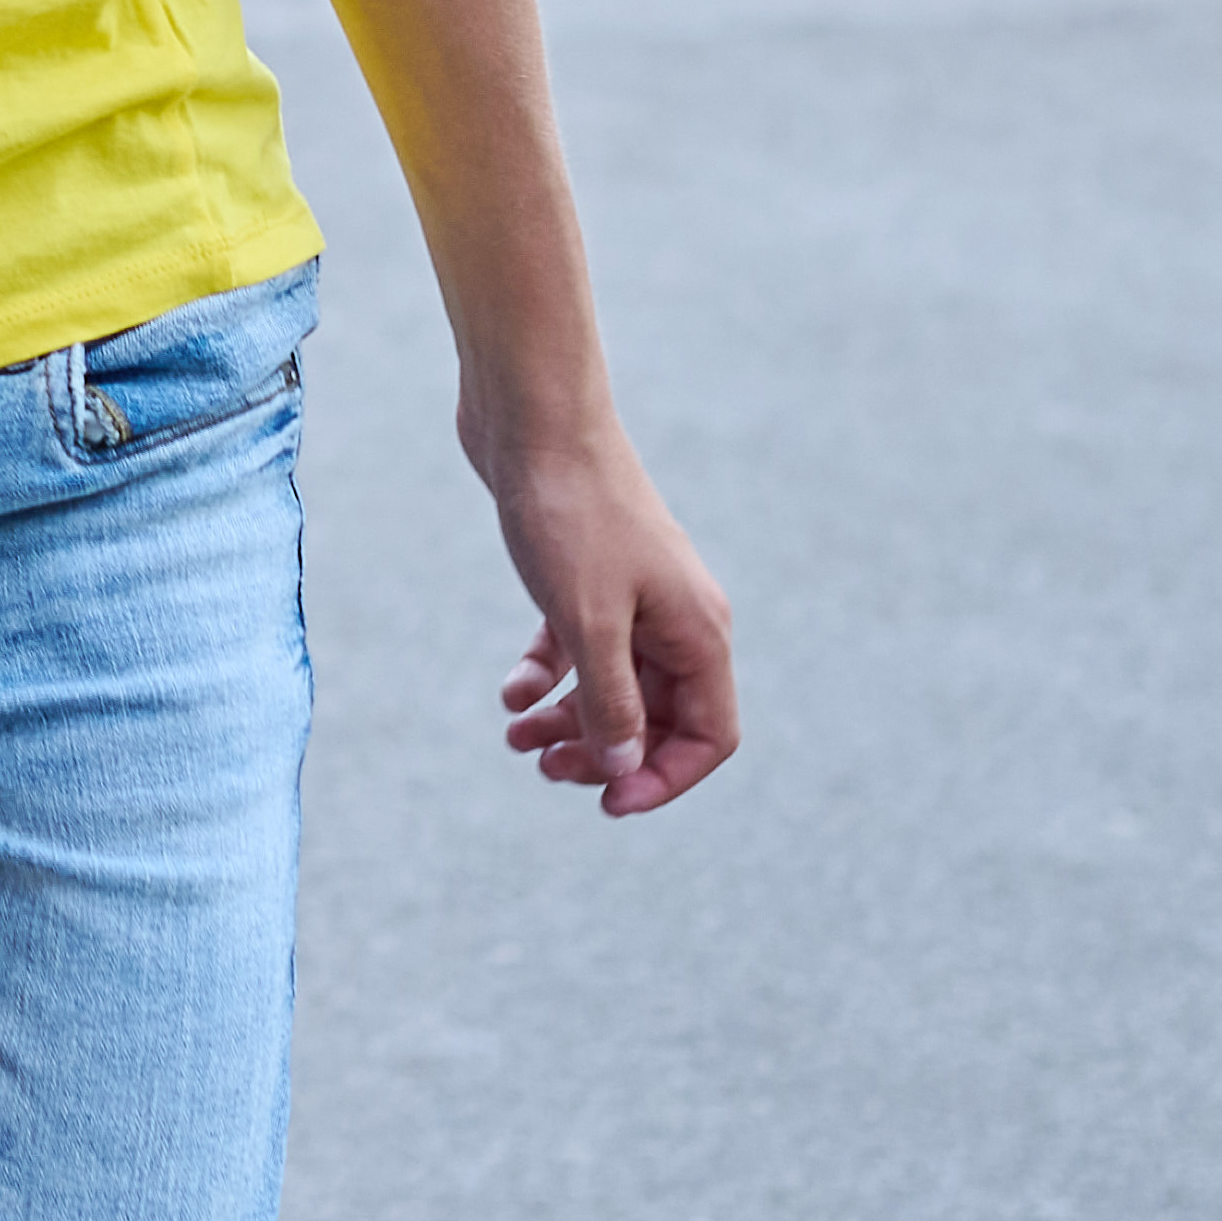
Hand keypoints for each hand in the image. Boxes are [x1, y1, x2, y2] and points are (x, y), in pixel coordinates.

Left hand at [474, 416, 737, 817]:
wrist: (532, 418)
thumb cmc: (567, 514)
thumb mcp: (587, 622)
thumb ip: (610, 701)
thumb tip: (625, 767)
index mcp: (698, 631)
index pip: (711, 734)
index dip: (664, 778)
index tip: (606, 802)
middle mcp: (676, 616)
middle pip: (659, 716)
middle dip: (606, 751)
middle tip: (546, 770)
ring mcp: (632, 595)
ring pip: (613, 684)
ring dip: (569, 720)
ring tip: (515, 739)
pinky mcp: (587, 576)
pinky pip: (576, 647)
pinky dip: (546, 674)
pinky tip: (510, 690)